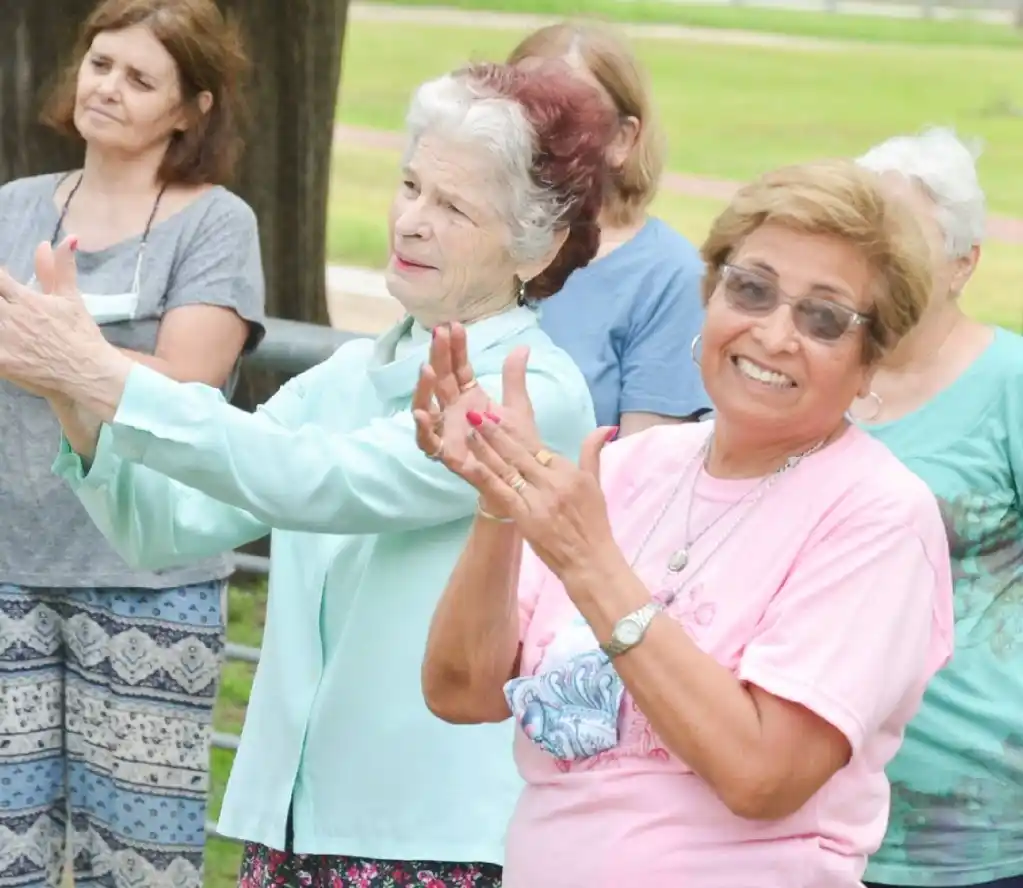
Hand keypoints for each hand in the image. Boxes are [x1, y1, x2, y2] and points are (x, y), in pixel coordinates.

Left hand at [0, 237, 107, 395]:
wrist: (90, 374)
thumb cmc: (82, 337)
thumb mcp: (72, 299)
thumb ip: (62, 268)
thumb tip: (69, 238)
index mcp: (25, 299)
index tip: (3, 283)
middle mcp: (11, 316)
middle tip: (7, 308)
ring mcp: (5, 340)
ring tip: (7, 321)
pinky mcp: (3, 362)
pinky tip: (3, 344)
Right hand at [412, 322, 541, 517]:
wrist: (521, 479)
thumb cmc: (515, 444)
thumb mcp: (518, 407)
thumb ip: (515, 378)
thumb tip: (522, 347)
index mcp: (467, 397)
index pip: (458, 367)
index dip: (455, 348)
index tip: (454, 325)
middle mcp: (452, 411)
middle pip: (440, 380)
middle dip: (438, 356)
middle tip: (439, 333)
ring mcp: (445, 431)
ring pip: (426, 405)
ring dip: (424, 388)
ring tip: (428, 368)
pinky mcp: (444, 453)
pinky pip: (426, 440)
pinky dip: (421, 427)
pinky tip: (419, 412)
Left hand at [461, 413, 618, 580]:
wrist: (590, 560)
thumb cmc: (594, 524)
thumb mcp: (596, 484)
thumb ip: (592, 453)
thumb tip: (604, 427)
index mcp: (568, 471)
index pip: (536, 447)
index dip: (514, 431)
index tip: (496, 416)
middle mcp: (552, 481)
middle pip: (518, 452)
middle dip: (495, 432)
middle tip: (475, 413)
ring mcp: (538, 498)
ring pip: (507, 468)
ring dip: (485, 449)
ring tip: (468, 432)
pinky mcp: (525, 516)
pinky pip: (502, 492)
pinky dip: (485, 477)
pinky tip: (471, 464)